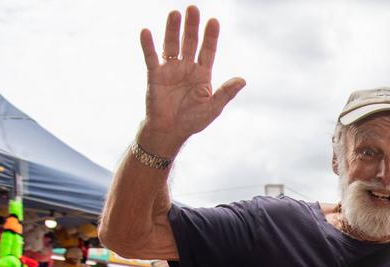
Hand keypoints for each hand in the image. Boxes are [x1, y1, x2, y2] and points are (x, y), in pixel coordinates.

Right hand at [137, 6, 245, 154]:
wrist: (170, 131)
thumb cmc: (193, 120)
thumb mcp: (213, 107)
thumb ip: (226, 92)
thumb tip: (243, 80)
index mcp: (202, 74)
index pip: (208, 50)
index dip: (210, 37)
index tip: (214, 21)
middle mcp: (186, 67)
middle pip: (190, 42)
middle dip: (191, 26)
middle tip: (193, 8)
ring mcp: (170, 69)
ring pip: (171, 45)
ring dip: (172, 29)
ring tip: (175, 13)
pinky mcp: (154, 75)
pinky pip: (151, 57)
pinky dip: (148, 45)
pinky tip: (146, 32)